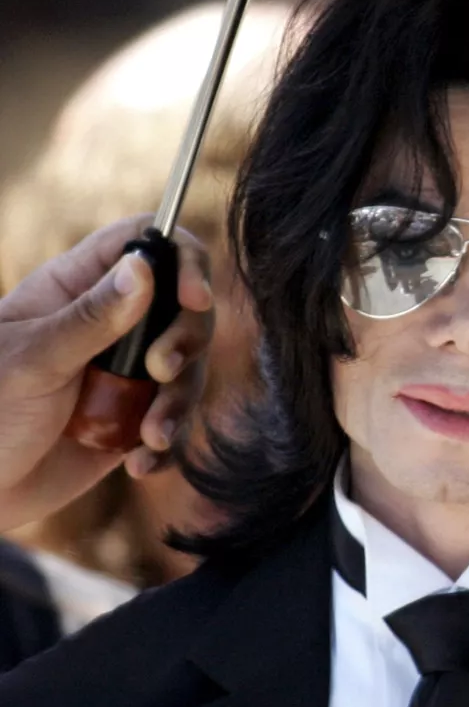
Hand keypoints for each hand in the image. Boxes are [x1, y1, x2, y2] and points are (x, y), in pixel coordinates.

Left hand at [0, 216, 213, 532]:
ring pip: (188, 368)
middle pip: (184, 308)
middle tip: (161, 372)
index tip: (195, 299)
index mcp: (79, 287)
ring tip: (150, 436)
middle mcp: (111, 324)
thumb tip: (144, 266)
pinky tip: (140, 463)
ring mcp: (126, 371)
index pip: (147, 243)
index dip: (183, 259)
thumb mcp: (34, 359)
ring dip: (179, 403)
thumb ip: (92, 316)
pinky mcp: (135, 417)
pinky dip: (168, 443)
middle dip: (186, 342)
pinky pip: (176, 420)